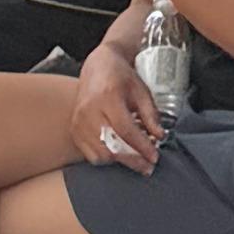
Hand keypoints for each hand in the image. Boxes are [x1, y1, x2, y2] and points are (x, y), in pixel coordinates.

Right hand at [70, 44, 167, 173]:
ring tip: (136, 159)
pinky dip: (106, 158)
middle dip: (133, 160)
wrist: (98, 66)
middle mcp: (89, 110)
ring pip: (100, 154)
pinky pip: (89, 154)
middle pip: (111, 146)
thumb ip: (151, 115)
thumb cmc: (121, 77)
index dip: (141, 146)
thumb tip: (159, 137)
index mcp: (108, 96)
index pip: (125, 130)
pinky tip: (119, 154)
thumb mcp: (141, 90)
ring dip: (120, 161)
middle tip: (148, 167)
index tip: (155, 157)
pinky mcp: (74, 130)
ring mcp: (78, 121)